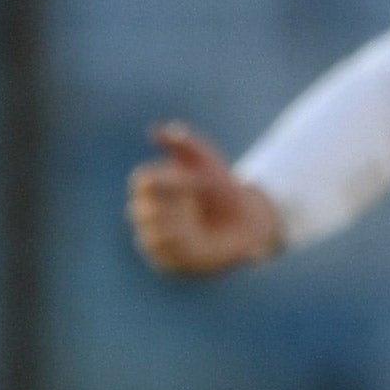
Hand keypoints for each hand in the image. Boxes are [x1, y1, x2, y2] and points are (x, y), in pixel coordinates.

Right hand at [126, 122, 281, 274]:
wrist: (247, 219)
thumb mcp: (208, 161)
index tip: (195, 180)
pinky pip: (162, 257)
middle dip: (172, 205)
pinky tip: (197, 239)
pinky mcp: (167, 260)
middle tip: (196, 203)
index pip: (143, 180)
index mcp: (154, 186)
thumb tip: (159, 129)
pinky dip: (179, 248)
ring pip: (151, 235)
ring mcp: (155, 237)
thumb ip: (185, 143)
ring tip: (197, 222)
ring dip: (176, 227)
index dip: (169, 180)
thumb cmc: (222, 188)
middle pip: (142, 209)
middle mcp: (148, 211)